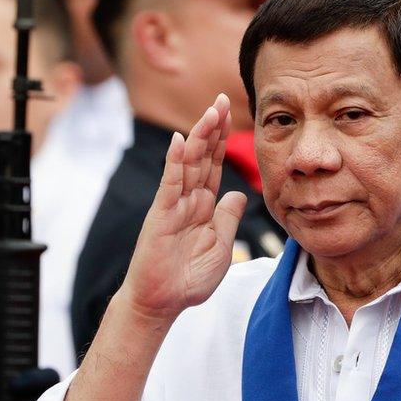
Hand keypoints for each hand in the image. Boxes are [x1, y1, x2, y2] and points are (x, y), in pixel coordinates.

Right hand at [119, 94, 246, 320]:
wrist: (163, 302)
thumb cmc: (188, 279)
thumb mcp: (221, 247)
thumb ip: (228, 219)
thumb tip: (239, 193)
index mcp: (203, 206)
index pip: (214, 166)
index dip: (223, 140)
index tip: (231, 114)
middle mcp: (188, 200)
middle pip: (202, 156)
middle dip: (212, 128)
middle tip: (222, 98)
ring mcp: (173, 205)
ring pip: (187, 164)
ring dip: (198, 137)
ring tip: (210, 112)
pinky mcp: (161, 215)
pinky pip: (169, 184)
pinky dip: (174, 162)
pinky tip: (179, 141)